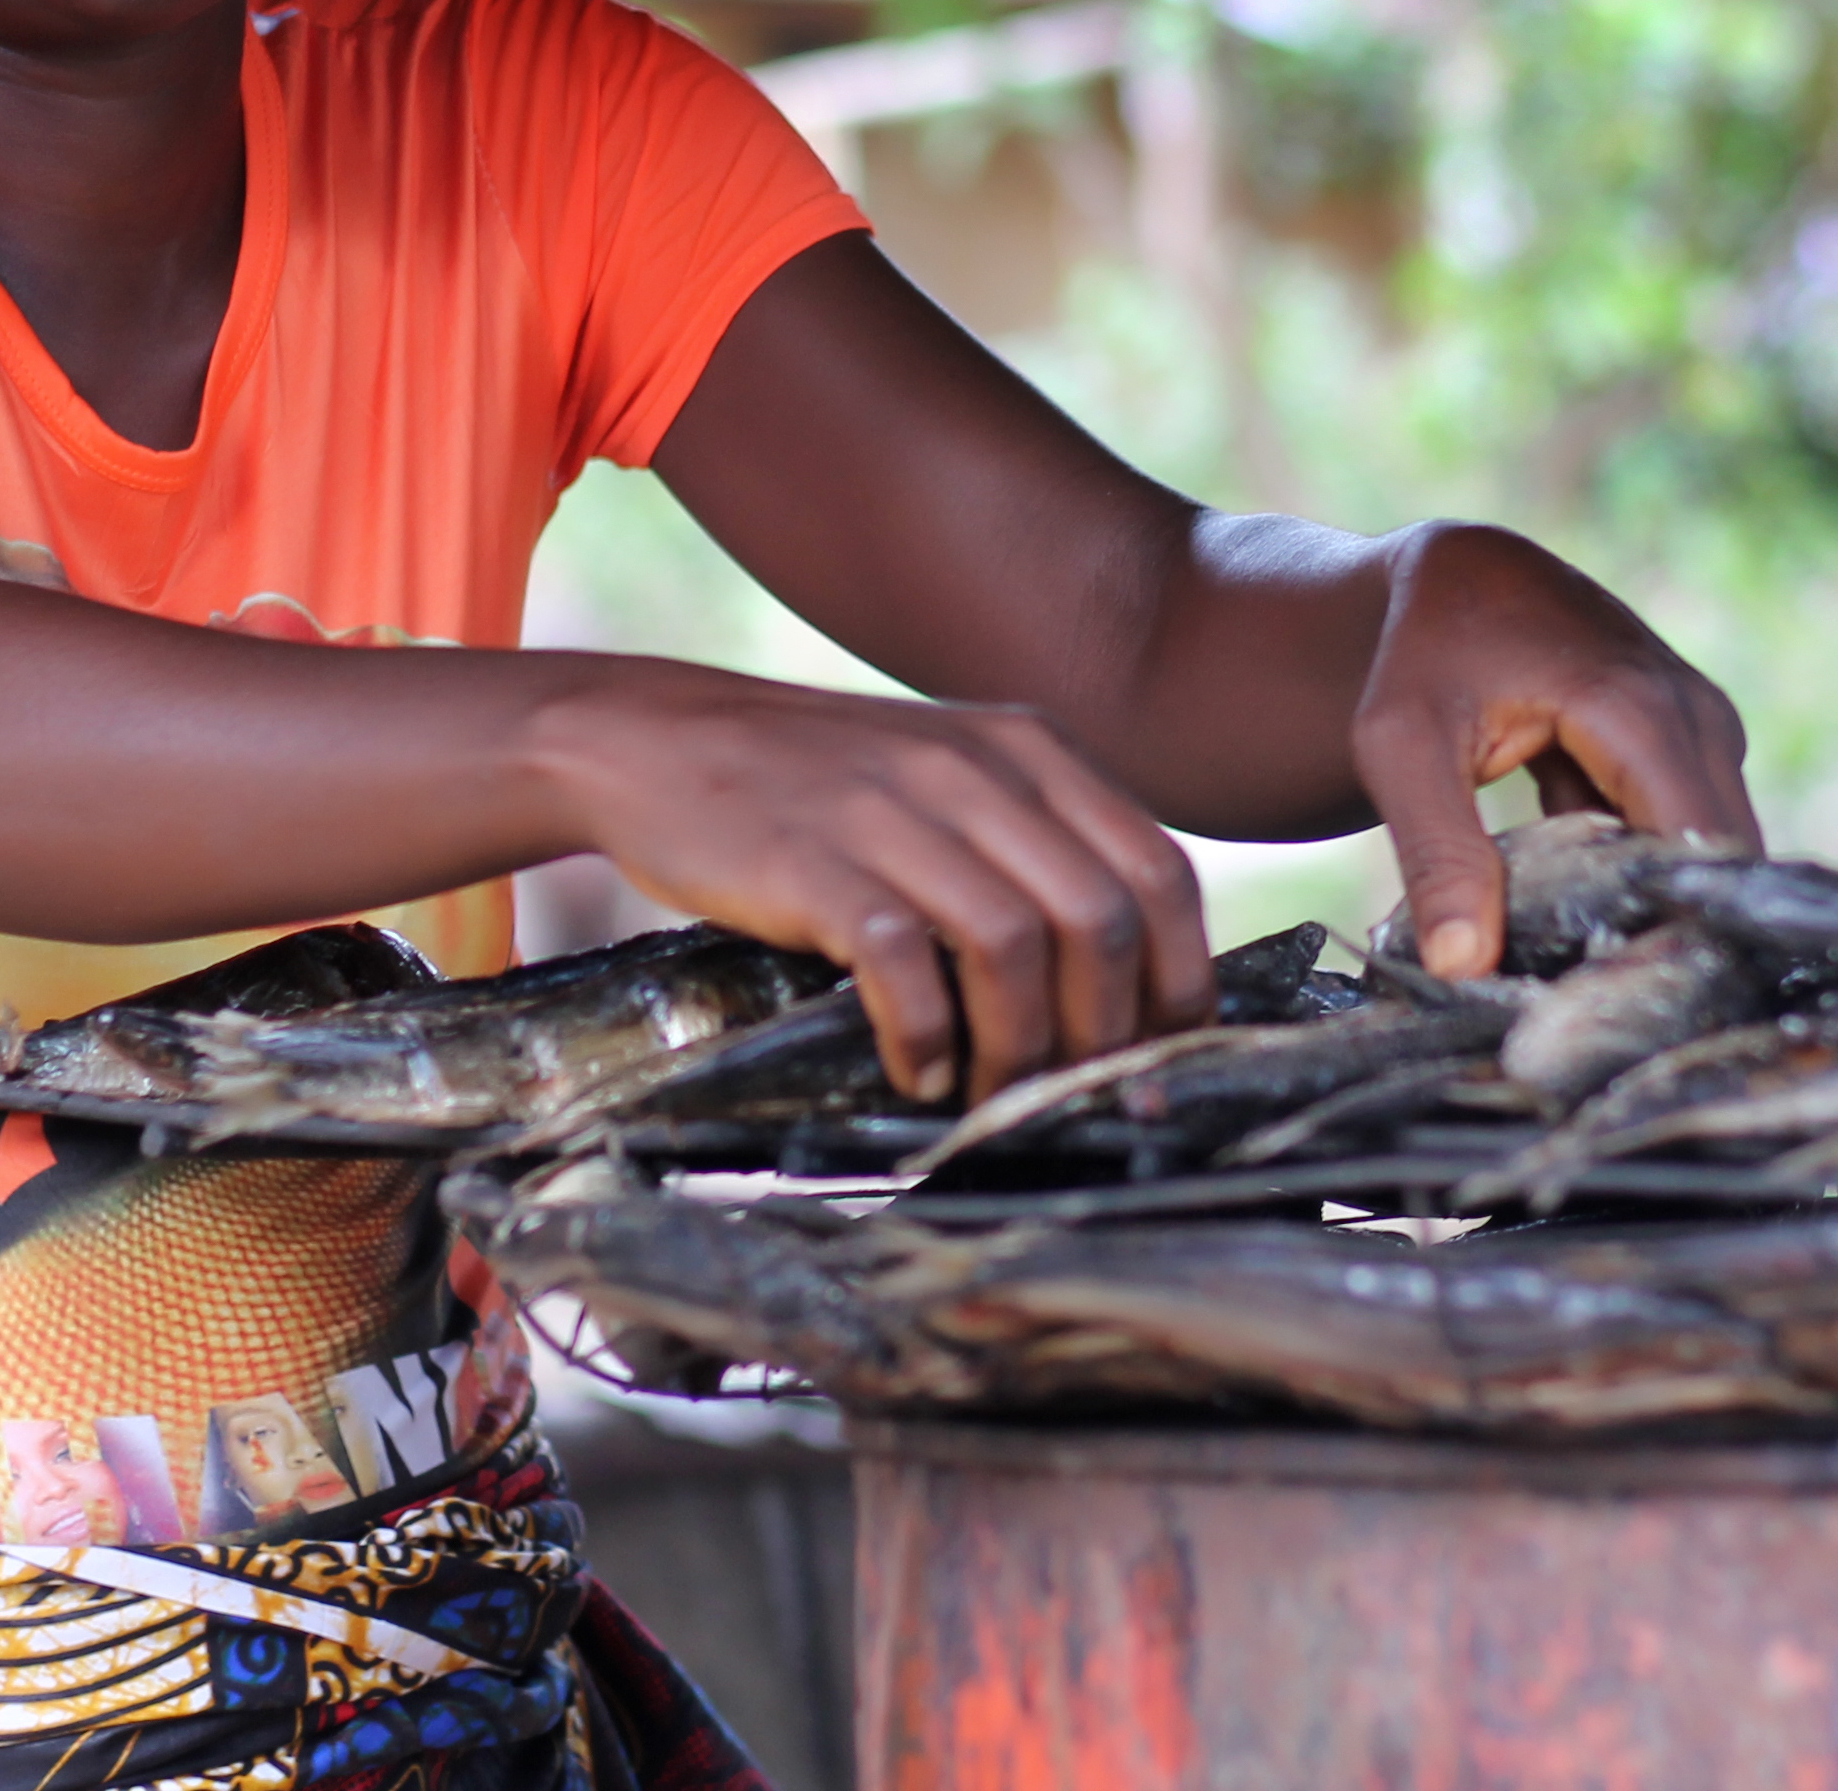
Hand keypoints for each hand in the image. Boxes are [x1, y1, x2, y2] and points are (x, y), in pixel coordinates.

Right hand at [523, 660, 1214, 1102]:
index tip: (1161, 1055)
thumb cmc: (819, 785)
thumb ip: (1037, 847)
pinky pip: (903, 965)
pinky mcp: (813, 862)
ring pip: (1016, 947)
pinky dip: (928, 1039)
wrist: (657, 740)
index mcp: (1031, 750)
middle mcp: (976, 771)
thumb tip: (1129, 986)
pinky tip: (919, 1073)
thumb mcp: (951, 777)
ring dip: (1021, 1049)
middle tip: (1074, 1094)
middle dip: (1107, 1032)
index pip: (1158, 872)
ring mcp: (893, 812)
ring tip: (995, 1097)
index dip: (1180, 979)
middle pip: (1102, 919)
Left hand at [1346, 522, 1759, 976]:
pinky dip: (1646, 879)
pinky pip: (1692, 831)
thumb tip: (1460, 970)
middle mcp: (1697, 714)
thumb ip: (1436, 853)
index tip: (1617, 1009)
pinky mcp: (1693, 744)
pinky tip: (1586, 923)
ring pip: (1711, 853)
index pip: (1699, 853)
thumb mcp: (1400, 746)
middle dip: (1671, 935)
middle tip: (1598, 1011)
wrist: (1454, 575)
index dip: (1672, 936)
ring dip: (1659, 910)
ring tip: (1588, 973)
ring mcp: (1704, 726)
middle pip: (1720, 863)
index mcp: (1640, 709)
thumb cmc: (1419, 654)